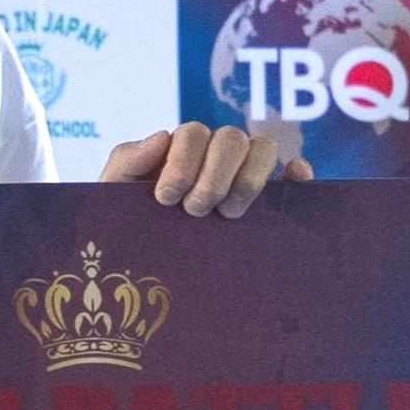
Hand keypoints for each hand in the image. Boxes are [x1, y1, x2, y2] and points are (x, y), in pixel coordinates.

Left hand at [98, 119, 310, 216]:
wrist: (139, 276)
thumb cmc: (126, 230)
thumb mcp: (111, 198)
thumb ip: (125, 162)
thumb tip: (164, 133)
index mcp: (180, 152)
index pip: (194, 133)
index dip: (183, 162)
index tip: (166, 199)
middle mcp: (215, 157)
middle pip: (231, 138)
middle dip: (213, 176)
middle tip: (195, 212)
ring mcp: (244, 176)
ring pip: (262, 149)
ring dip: (249, 179)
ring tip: (229, 215)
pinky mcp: (270, 201)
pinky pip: (293, 174)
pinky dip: (297, 172)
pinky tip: (294, 178)